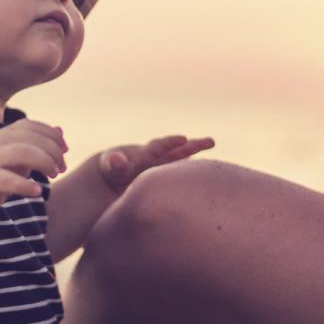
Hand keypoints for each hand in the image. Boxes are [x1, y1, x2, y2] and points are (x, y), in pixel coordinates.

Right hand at [0, 120, 67, 215]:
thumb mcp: (19, 153)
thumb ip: (37, 142)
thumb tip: (60, 130)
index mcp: (6, 133)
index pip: (32, 126)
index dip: (52, 136)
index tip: (65, 150)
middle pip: (31, 139)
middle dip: (53, 152)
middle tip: (62, 168)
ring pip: (21, 152)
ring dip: (44, 162)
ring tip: (54, 175)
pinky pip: (7, 179)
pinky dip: (25, 185)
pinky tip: (37, 191)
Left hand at [96, 135, 214, 193]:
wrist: (113, 176)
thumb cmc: (110, 170)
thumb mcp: (108, 167)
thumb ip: (113, 163)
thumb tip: (115, 160)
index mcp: (145, 154)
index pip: (159, 147)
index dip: (169, 143)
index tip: (183, 139)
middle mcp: (158, 159)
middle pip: (177, 152)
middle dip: (193, 147)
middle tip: (211, 142)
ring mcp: (163, 170)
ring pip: (183, 165)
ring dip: (198, 163)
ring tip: (215, 158)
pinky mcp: (165, 182)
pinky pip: (180, 179)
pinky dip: (192, 179)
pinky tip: (207, 184)